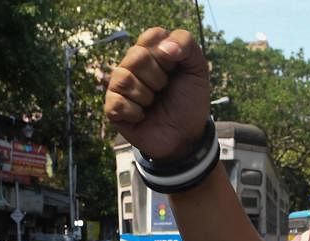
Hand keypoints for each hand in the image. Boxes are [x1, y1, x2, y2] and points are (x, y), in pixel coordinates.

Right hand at [105, 28, 211, 159]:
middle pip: (136, 56)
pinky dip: (135, 112)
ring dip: (146, 95)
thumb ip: (186, 44)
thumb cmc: (189, 101)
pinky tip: (142, 116)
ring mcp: (120, 85)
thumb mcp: (197, 69)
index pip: (151, 36)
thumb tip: (165, 47)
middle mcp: (133, 65)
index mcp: (152, 51)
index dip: (166, 54)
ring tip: (153, 103)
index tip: (175, 69)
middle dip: (158, 78)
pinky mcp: (112, 107)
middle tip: (164, 90)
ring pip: (124, 78)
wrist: (186, 136)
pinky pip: (116, 102)